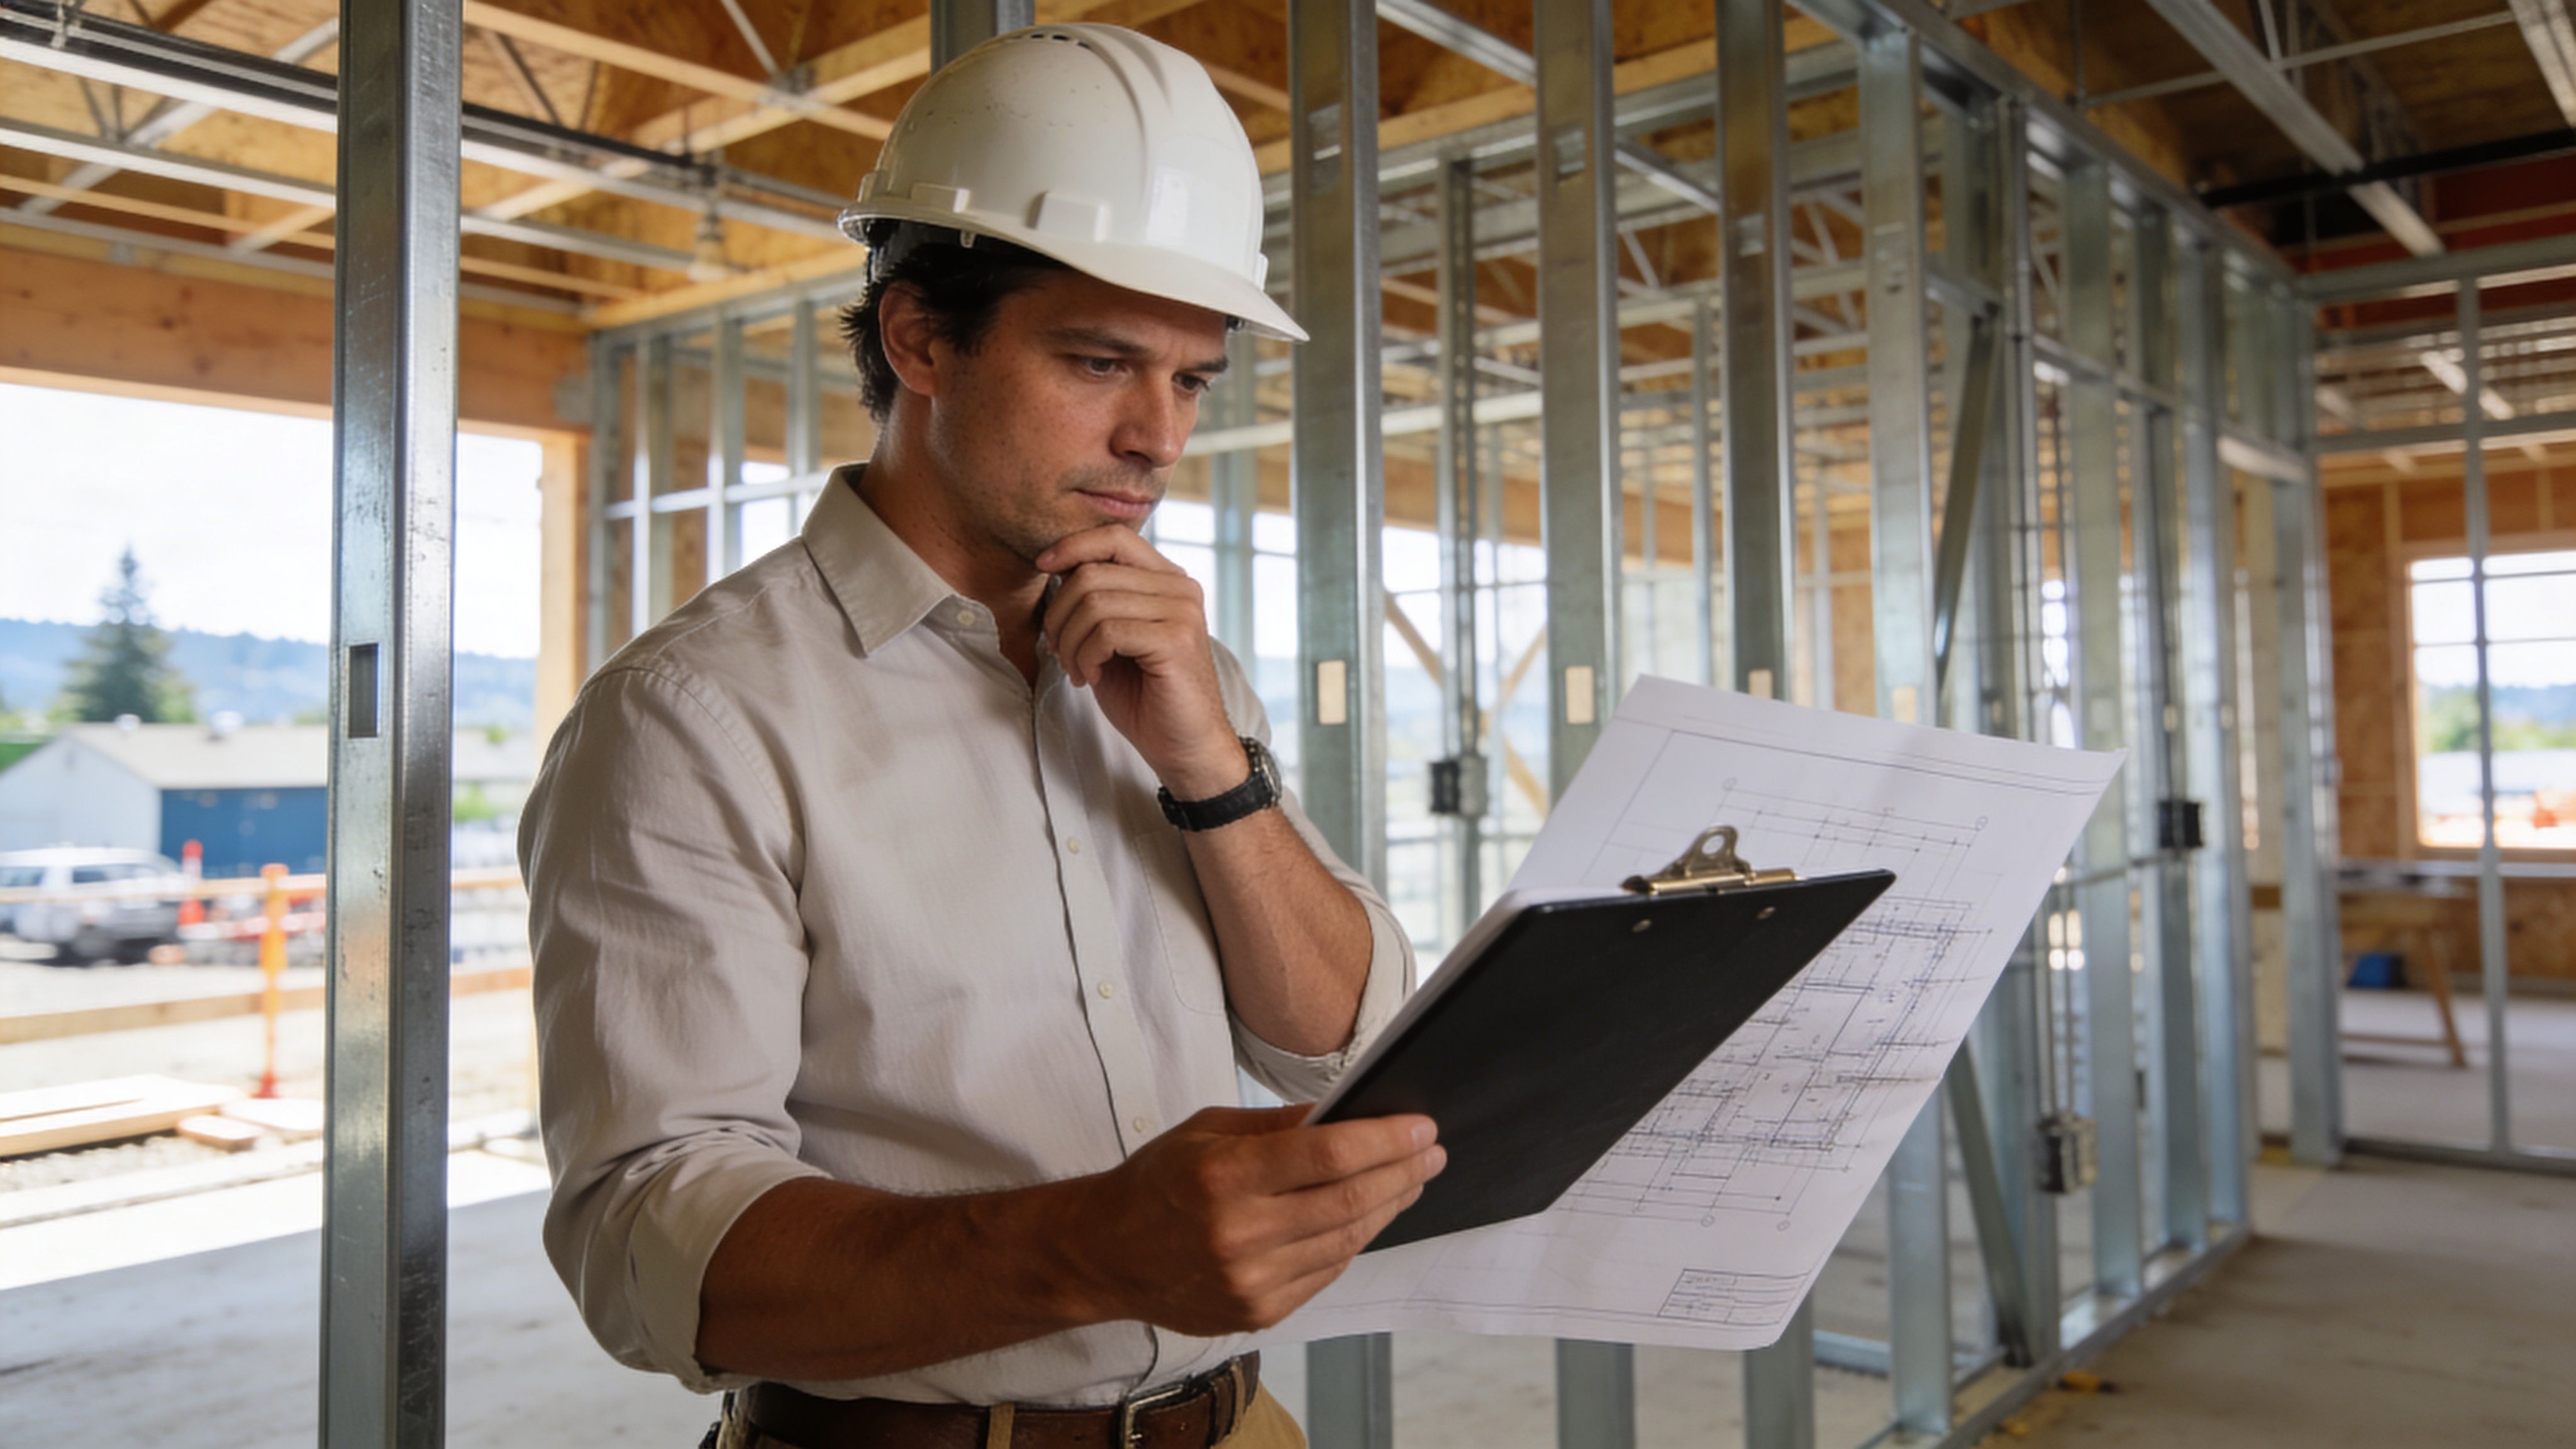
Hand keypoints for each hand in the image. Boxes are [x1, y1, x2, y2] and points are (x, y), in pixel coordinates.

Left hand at [1037, 527, 1244, 797]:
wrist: (1184, 748)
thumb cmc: (1145, 696)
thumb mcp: (1112, 638)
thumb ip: (1097, 599)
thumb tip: (1057, 565)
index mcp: (1167, 580)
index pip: (1115, 536)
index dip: (1072, 545)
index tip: (1042, 567)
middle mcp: (1180, 588)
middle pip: (1093, 572)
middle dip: (1059, 614)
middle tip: (1058, 650)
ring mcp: (1182, 612)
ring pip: (1094, 601)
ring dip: (1070, 641)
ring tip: (1077, 669)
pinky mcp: (1176, 639)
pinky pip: (1107, 631)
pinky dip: (1086, 656)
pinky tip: (1091, 677)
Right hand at [1069, 1105, 1443, 1334]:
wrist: (1105, 1254)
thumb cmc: (1156, 1183)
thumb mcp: (1207, 1130)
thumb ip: (1278, 1126)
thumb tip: (1345, 1114)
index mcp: (1225, 1175)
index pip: (1329, 1155)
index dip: (1386, 1140)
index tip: (1422, 1128)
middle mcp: (1239, 1232)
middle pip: (1348, 1200)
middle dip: (1402, 1173)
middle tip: (1433, 1153)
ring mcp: (1250, 1280)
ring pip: (1345, 1241)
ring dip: (1387, 1208)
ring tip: (1410, 1182)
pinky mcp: (1257, 1311)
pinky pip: (1326, 1273)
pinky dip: (1353, 1242)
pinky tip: (1368, 1218)